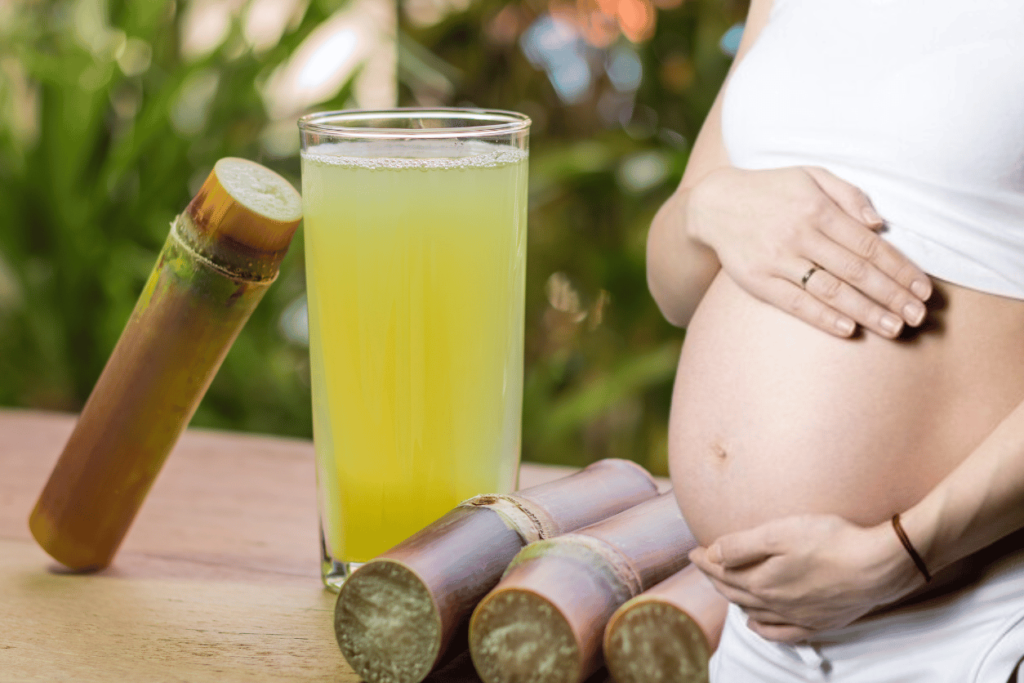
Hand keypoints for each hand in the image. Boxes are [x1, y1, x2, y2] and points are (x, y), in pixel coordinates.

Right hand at [687, 166, 932, 338]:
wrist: (714, 205)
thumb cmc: (772, 190)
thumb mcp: (811, 176)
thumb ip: (848, 195)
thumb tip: (879, 225)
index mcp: (817, 208)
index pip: (869, 245)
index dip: (901, 269)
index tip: (924, 289)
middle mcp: (799, 234)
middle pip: (856, 271)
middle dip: (892, 295)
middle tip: (919, 317)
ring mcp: (777, 259)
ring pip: (830, 290)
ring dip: (866, 312)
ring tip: (894, 328)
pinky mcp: (757, 280)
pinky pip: (795, 302)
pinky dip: (823, 317)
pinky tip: (848, 329)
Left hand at [688, 515, 924, 642]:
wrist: (879, 566)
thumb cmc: (830, 542)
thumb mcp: (779, 533)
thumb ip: (741, 546)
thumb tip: (711, 554)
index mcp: (761, 582)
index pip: (723, 572)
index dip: (705, 561)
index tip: (694, 552)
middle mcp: (775, 605)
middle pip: (734, 592)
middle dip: (715, 577)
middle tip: (705, 564)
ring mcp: (797, 617)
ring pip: (754, 612)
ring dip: (735, 599)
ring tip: (726, 586)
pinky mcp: (819, 623)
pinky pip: (780, 633)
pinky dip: (762, 628)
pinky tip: (755, 623)